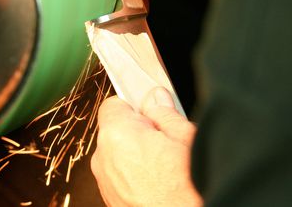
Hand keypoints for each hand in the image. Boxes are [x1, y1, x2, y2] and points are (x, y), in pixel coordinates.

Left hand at [91, 87, 201, 206]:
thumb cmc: (188, 186)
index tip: (151, 110)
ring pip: (118, 157)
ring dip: (137, 157)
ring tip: (167, 167)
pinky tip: (160, 183)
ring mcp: (106, 184)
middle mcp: (103, 159)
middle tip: (166, 142)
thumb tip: (155, 96)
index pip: (112, 105)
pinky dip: (136, 177)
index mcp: (117, 135)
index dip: (134, 106)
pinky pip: (121, 178)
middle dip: (137, 132)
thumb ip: (164, 112)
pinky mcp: (112, 200)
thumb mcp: (185, 137)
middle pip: (115, 132)